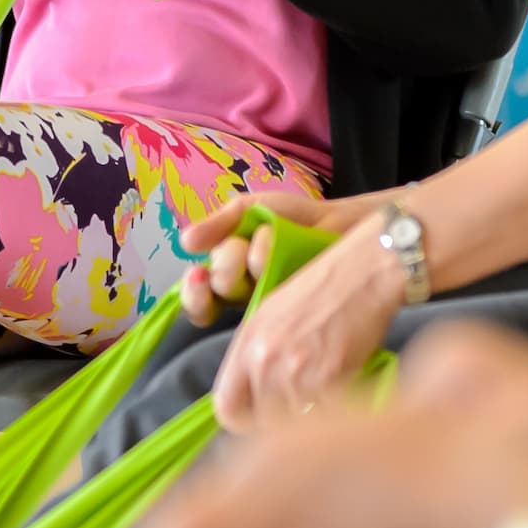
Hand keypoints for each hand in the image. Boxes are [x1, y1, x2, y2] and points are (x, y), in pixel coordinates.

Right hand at [174, 188, 386, 324]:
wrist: (343, 222)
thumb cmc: (296, 220)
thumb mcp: (249, 212)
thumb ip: (217, 224)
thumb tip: (184, 242)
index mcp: (230, 279)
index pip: (199, 300)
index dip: (193, 293)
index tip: (198, 274)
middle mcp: (245, 300)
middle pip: (215, 300)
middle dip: (224, 269)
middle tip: (240, 249)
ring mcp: (270, 310)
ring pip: (238, 308)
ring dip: (243, 271)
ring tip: (263, 247)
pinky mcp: (293, 315)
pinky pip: (269, 314)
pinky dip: (264, 272)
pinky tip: (270, 257)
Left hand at [208, 221, 404, 430]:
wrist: (367, 271)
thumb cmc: (326, 289)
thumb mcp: (274, 314)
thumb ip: (257, 356)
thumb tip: (254, 397)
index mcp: (247, 343)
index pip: (227, 408)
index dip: (245, 421)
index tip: (262, 419)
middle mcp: (264, 360)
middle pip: (262, 424)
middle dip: (284, 419)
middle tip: (305, 402)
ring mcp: (296, 372)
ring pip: (297, 425)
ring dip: (313, 416)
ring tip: (329, 389)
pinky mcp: (330, 379)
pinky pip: (327, 416)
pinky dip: (338, 408)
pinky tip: (347, 383)